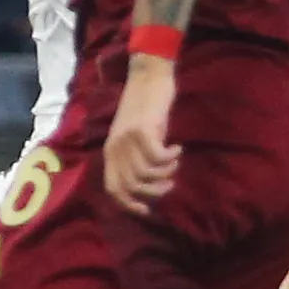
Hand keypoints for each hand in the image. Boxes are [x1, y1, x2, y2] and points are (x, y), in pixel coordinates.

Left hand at [102, 53, 180, 211]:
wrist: (148, 79)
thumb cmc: (145, 111)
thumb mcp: (133, 139)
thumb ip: (135, 160)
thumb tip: (148, 190)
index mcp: (110, 152)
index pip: (113, 190)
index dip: (131, 205)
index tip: (150, 210)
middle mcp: (115, 148)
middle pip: (132, 187)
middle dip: (155, 192)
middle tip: (171, 182)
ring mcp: (127, 139)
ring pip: (146, 175)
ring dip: (166, 173)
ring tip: (174, 162)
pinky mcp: (143, 129)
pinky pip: (158, 157)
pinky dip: (171, 157)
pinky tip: (178, 148)